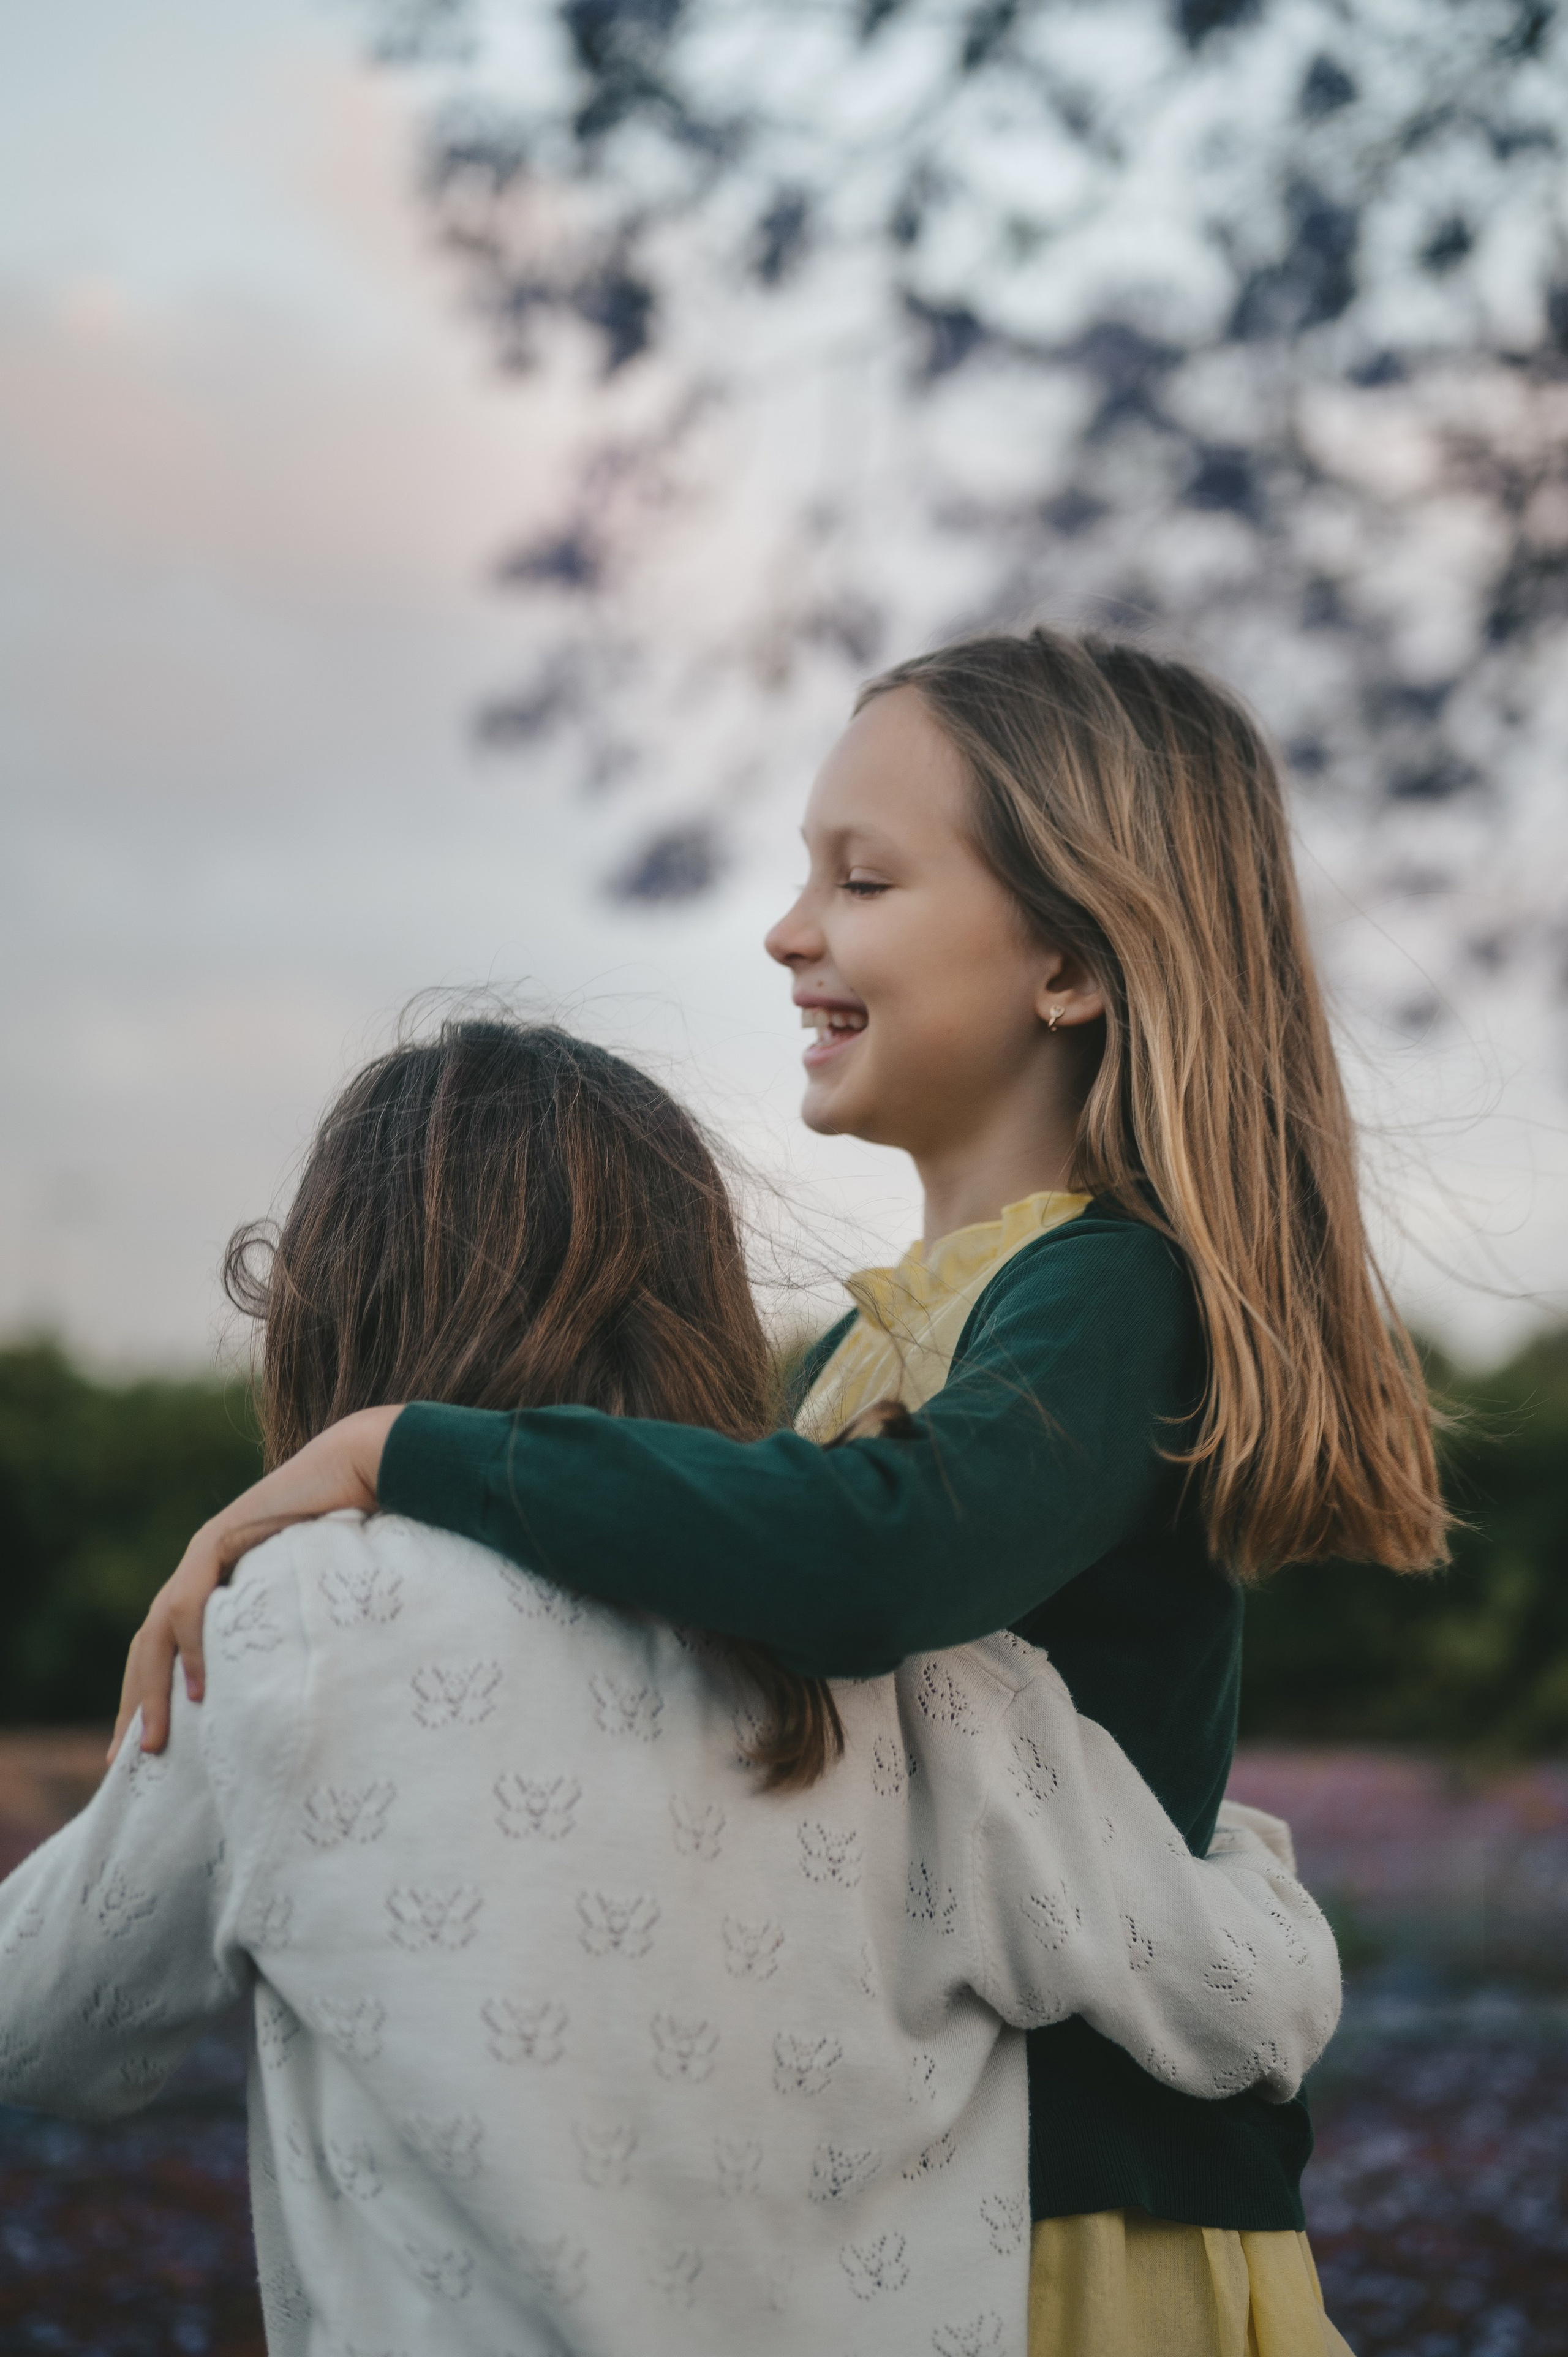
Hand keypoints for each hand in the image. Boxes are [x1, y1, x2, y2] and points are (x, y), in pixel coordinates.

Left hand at [108, 1405, 401, 1761]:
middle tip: (127, 1763)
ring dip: (154, 1690)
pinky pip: (192, 1601)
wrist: (364, 1466)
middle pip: (149, 1647)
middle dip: (136, 1706)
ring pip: (157, 1631)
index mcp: (219, 1584)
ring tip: (156, 1741)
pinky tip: (202, 1690)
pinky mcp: (219, 1538)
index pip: (169, 1648)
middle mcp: (202, 1568)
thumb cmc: (356, 1528)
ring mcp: (205, 1551)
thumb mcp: (314, 1595)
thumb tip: (307, 1691)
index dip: (154, 1697)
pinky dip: (193, 1648)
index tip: (148, 1750)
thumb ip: (293, 1629)